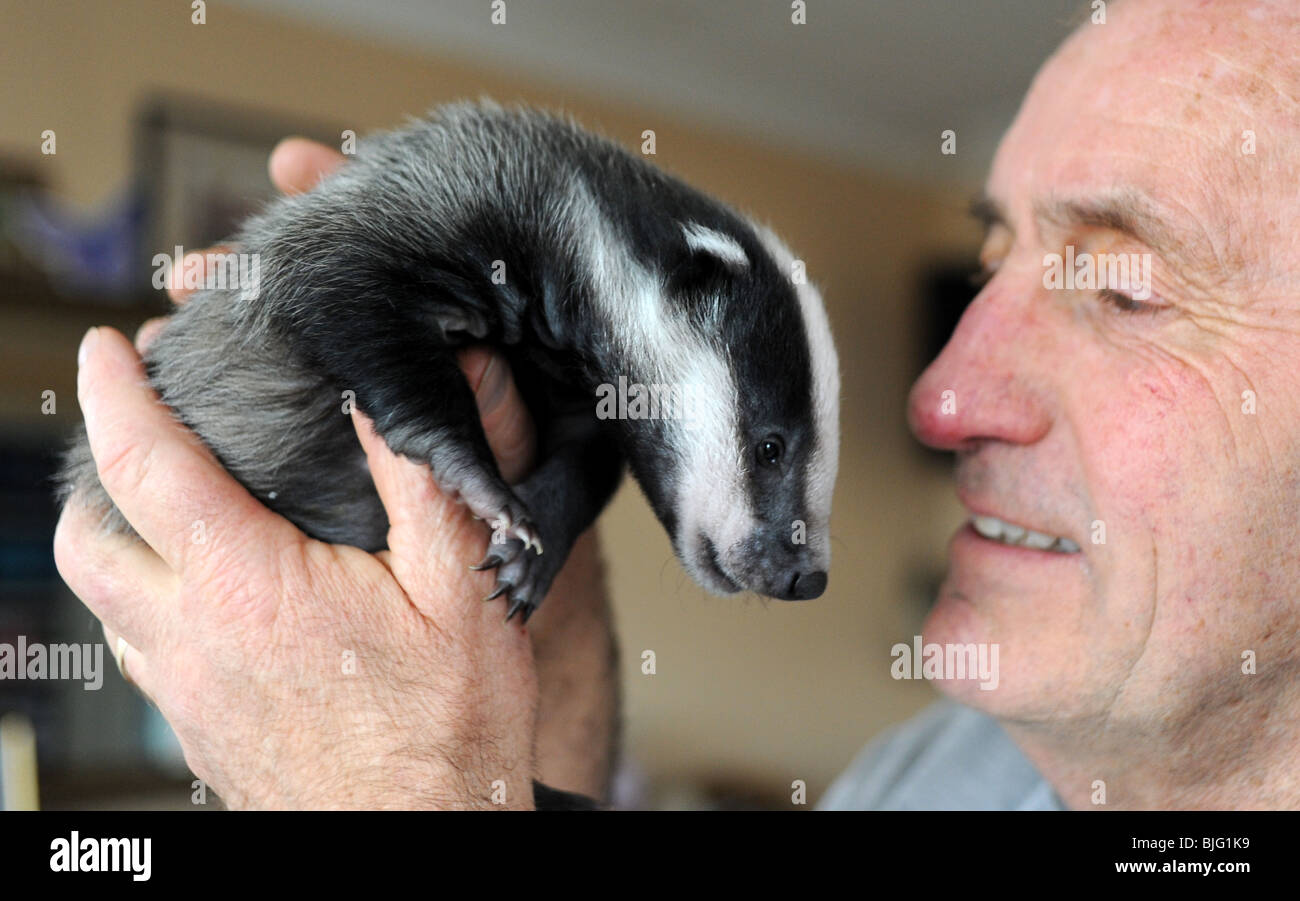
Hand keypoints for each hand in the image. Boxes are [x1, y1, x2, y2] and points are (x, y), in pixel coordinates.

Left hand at [54, 138, 618, 806]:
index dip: (119, 394)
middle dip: (92, 470)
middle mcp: (195, 640)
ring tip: (159, 506)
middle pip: (88, 541)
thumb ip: (417, 480)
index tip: (111, 348)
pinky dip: (146, 603)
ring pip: (104, 603)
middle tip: (128, 427)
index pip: (148, 468)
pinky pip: (141, 653)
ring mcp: (190, 694)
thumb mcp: (461, 586)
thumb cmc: (448, 729)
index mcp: (250, 587)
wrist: (424, 837)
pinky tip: (201, 599)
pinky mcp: (201, 733)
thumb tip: (374, 392)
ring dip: (115, 540)